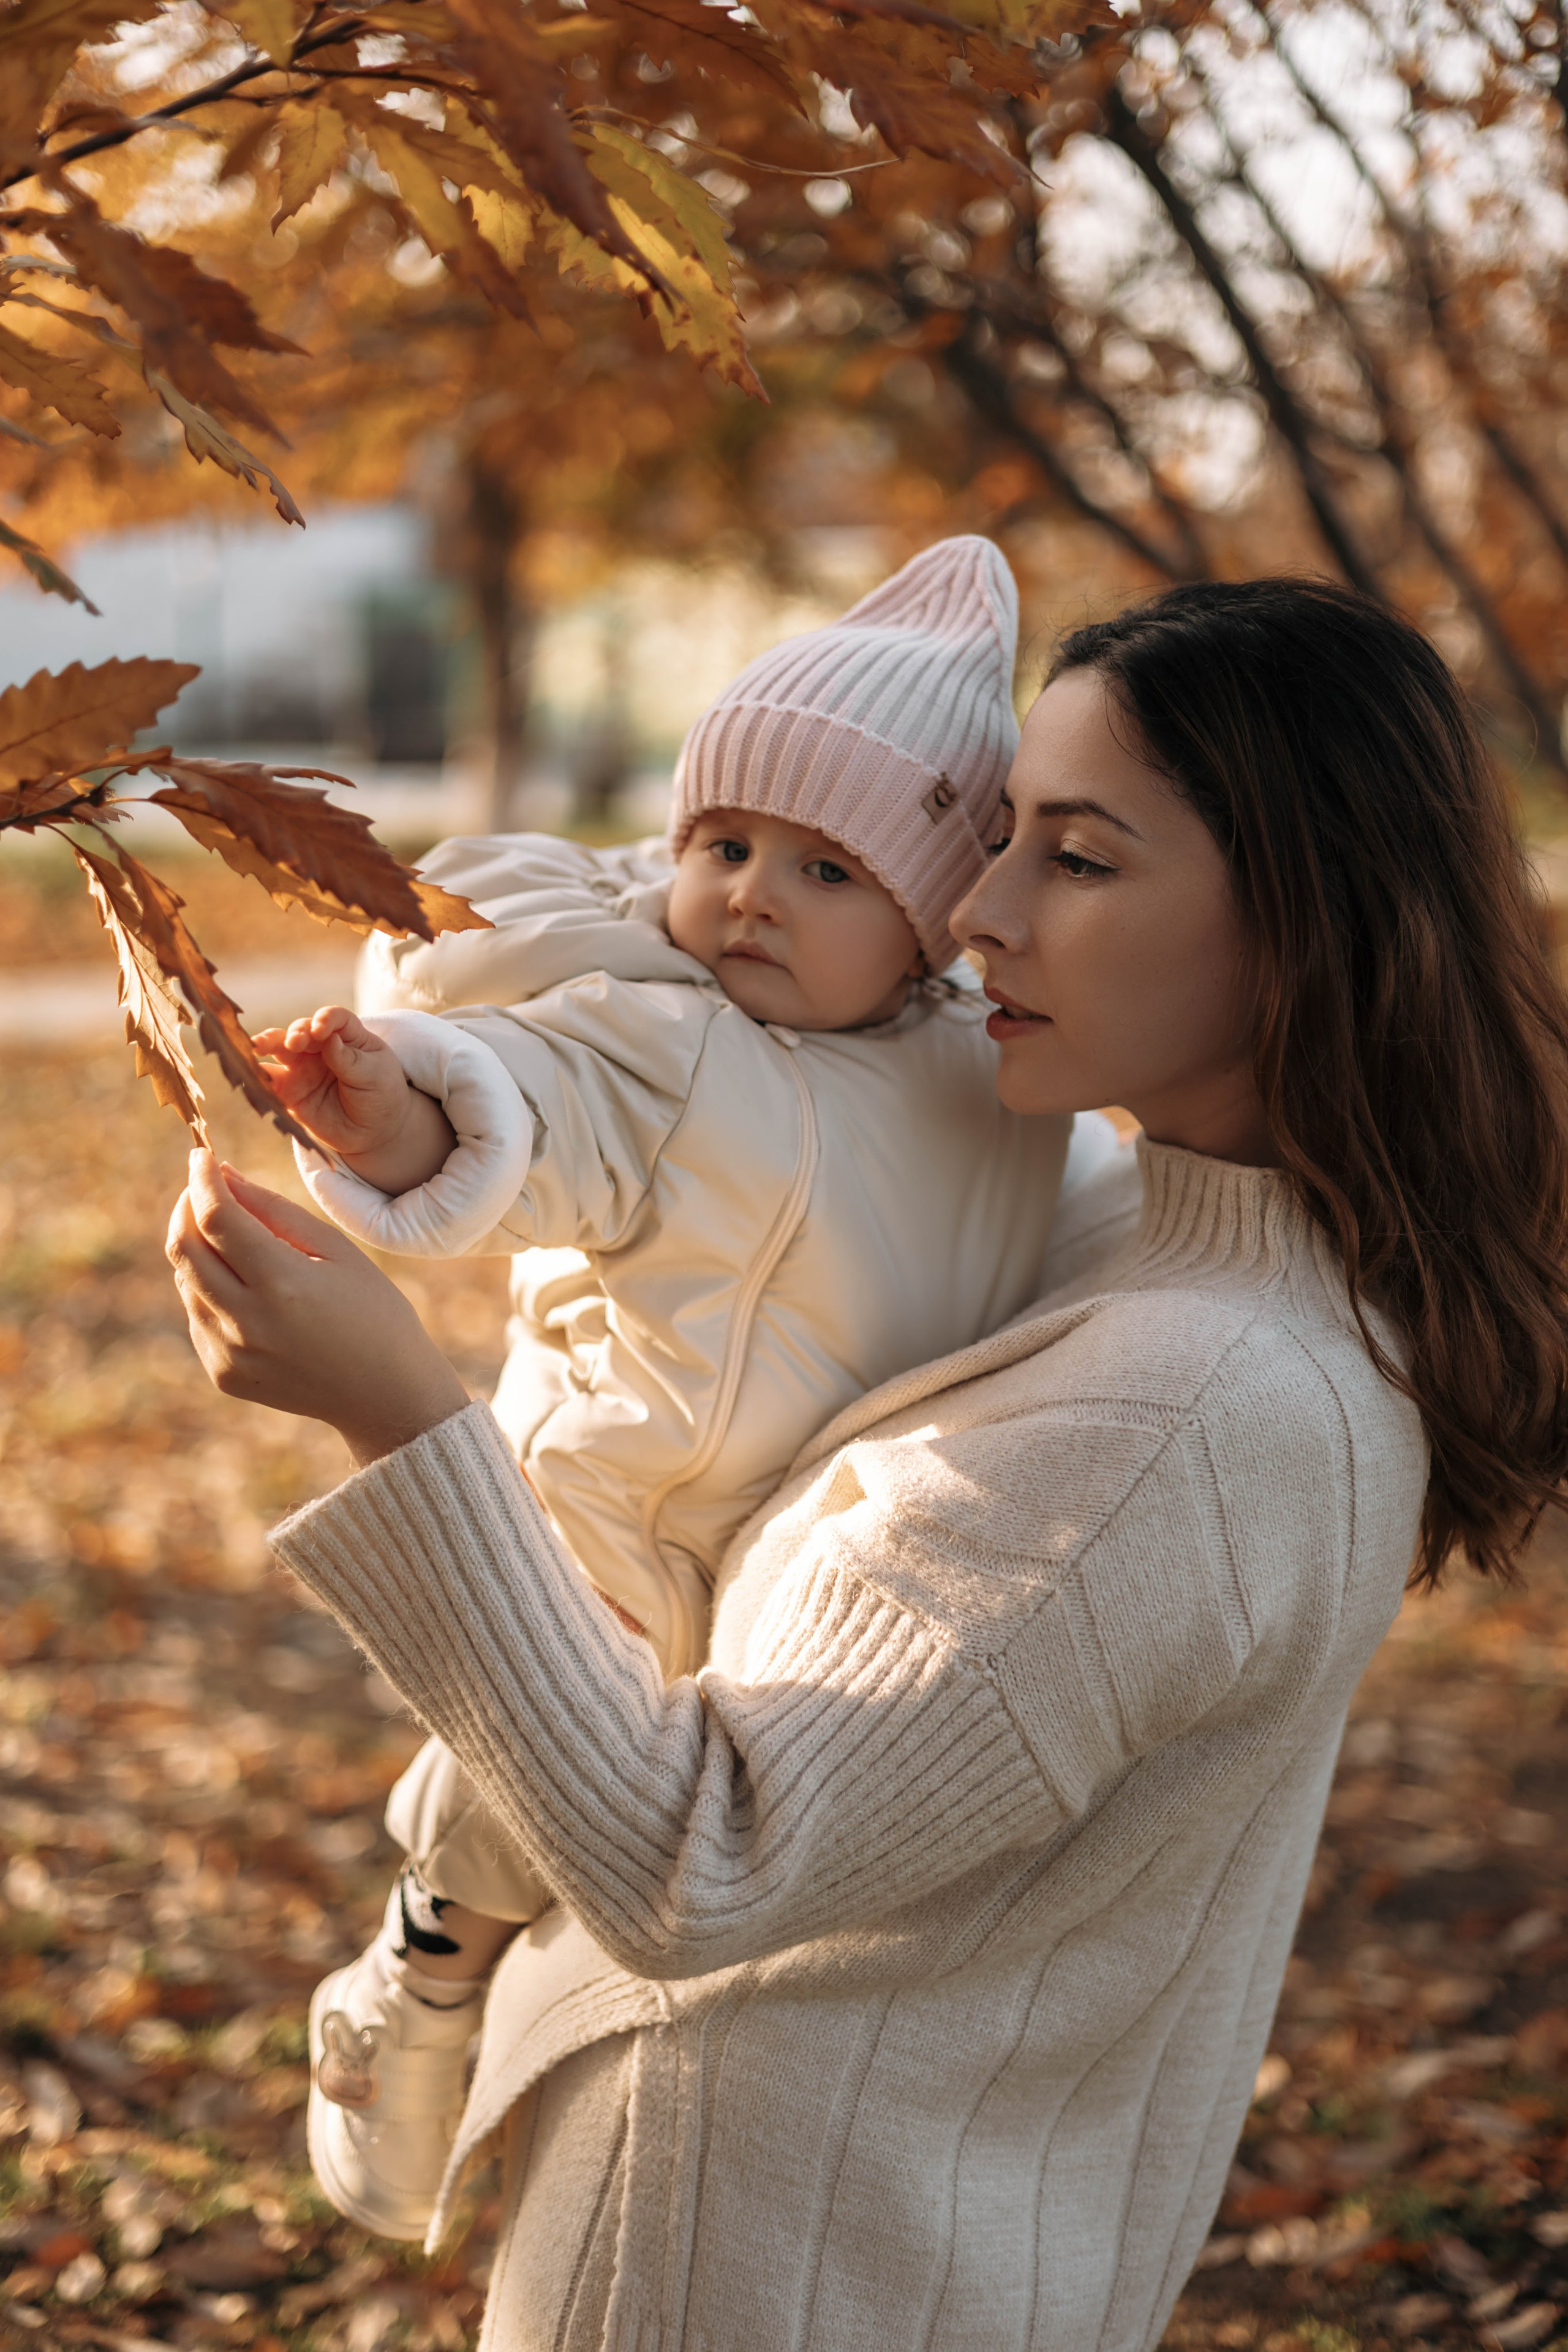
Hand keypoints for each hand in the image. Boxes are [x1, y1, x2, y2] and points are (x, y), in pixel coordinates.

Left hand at [166, 1151, 469, 1465]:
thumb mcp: (336, 1250)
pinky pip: (198, 1316)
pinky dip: (210, 1289)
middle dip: (188, 1207)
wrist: (384, 1395)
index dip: (202, 1179)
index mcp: (284, 1284)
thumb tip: (223, 1175)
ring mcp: (230, 1353)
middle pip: (185, 1248)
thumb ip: (274, 1211)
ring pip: (186, 1281)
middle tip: (205, 1187)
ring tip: (238, 1239)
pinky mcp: (223, 1374)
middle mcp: (248, 1322)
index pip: (217, 1218)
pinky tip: (249, 1288)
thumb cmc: (373, 1311)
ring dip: (199, 1248)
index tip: (201, 1154)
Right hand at [255, 1005, 456, 1194]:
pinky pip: (269, 1081)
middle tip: (294, 1042)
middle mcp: (320, 1047)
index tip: (321, 1028)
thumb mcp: (374, 1075)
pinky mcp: (289, 1091)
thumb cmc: (380, 1094)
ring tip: (258, 1046)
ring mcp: (302, 1067)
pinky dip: (258, 1076)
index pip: (334, 1018)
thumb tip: (329, 1039)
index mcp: (347, 1036)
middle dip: (295, 1033)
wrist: (375, 1131)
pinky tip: (252, 1075)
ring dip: (267, 1044)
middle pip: (301, 1030)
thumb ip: (349, 1059)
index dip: (325, 1019)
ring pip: (278, 1049)